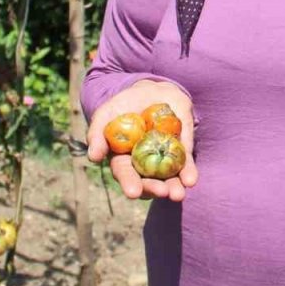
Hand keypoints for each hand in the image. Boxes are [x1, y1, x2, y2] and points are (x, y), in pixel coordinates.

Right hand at [86, 80, 197, 201]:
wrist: (150, 91)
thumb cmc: (123, 105)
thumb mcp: (105, 115)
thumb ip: (97, 134)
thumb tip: (94, 157)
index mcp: (124, 160)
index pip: (126, 175)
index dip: (129, 183)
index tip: (133, 192)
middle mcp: (144, 165)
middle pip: (149, 181)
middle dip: (154, 189)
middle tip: (162, 192)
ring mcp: (164, 158)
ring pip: (169, 178)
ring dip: (173, 187)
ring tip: (177, 195)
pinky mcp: (182, 149)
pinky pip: (185, 162)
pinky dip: (188, 172)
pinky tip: (190, 180)